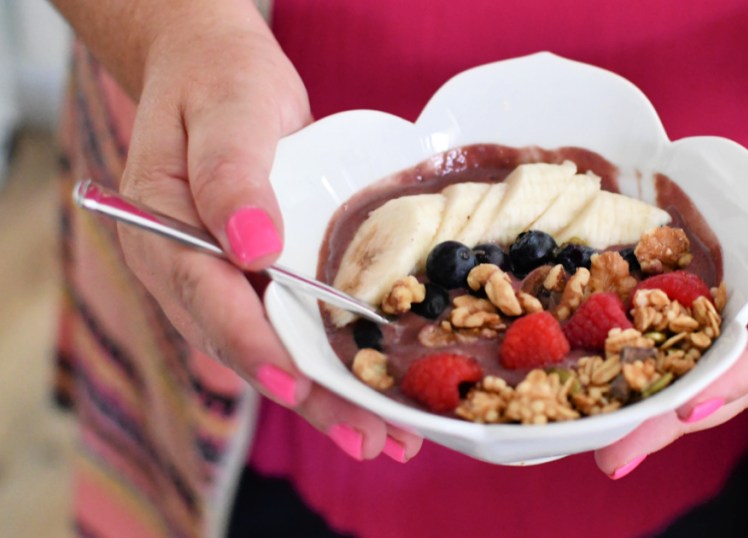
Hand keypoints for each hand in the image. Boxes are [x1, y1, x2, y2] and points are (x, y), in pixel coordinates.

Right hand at [117, 16, 420, 461]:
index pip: (206, 298)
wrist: (218, 74)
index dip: (253, 345)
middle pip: (243, 342)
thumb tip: (251, 245)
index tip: (295, 384)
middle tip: (362, 436)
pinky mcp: (256, 278)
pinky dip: (328, 362)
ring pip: (270, 347)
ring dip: (324, 395)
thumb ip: (232, 173)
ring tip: (380, 437)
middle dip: (305, 394)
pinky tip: (371, 393)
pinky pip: (289, 327)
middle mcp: (186, 269)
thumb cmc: (219, 83)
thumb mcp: (228, 111)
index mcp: (160, 232)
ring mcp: (221, 279)